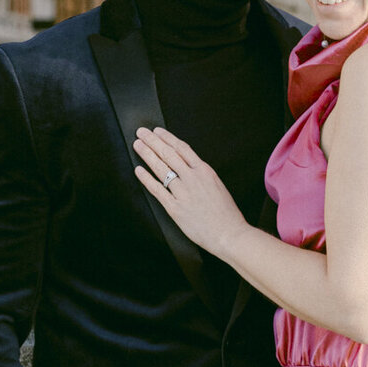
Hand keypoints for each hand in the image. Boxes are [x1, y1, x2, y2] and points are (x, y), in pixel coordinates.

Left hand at [134, 127, 247, 258]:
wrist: (229, 234)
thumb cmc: (226, 213)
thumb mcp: (217, 185)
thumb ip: (201, 174)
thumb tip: (187, 166)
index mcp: (204, 171)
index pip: (182, 148)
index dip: (167, 138)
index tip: (157, 132)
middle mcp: (192, 178)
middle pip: (168, 154)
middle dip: (153, 141)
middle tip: (141, 132)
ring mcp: (183, 193)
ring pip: (161, 168)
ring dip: (147, 155)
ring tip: (138, 145)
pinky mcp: (175, 208)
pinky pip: (157, 190)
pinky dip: (146, 179)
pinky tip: (139, 170)